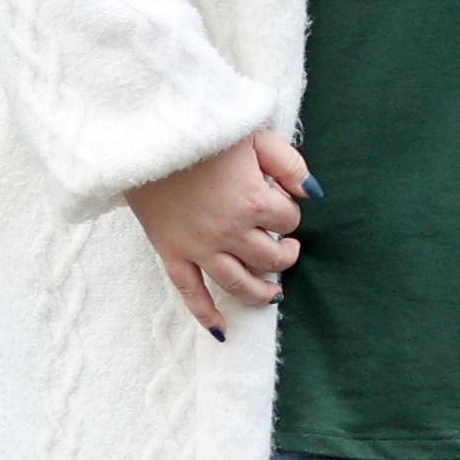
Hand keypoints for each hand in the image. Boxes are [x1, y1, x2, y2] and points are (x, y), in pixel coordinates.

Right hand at [126, 128, 308, 336]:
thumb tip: (311, 193)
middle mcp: (229, 231)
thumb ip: (289, 163)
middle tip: (286, 248)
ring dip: (260, 292)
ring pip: (238, 283)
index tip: (279, 201)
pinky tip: (221, 330)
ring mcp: (199, 246)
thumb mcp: (255, 135)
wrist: (148, 134)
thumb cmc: (205, 129)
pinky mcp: (172, 252)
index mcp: (253, 201)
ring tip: (274, 292)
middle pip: (269, 258)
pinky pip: (190, 292)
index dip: (287, 213)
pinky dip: (206, 314)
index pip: (287, 220)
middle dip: (284, 255)